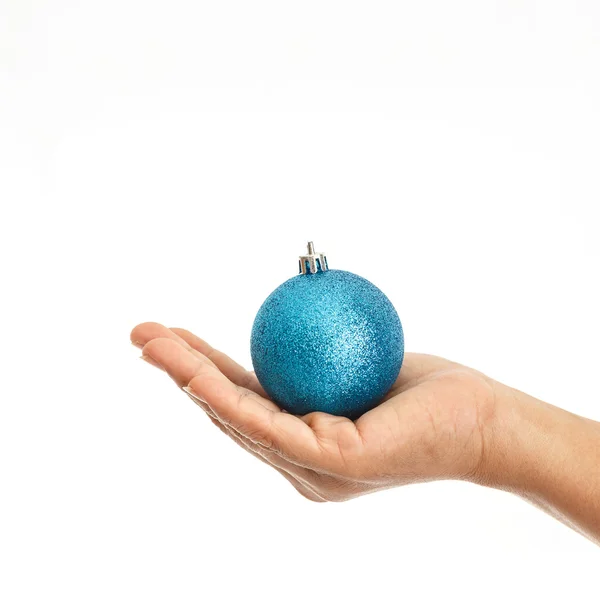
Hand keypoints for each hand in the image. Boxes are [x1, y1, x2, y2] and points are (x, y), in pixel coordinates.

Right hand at [131, 322, 498, 501]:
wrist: (483, 420)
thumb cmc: (422, 390)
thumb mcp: (351, 365)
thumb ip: (314, 358)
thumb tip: (287, 317)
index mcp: (301, 441)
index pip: (243, 400)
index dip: (203, 368)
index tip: (173, 336)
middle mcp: (297, 462)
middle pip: (228, 411)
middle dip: (180, 371)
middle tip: (141, 334)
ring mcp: (311, 470)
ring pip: (237, 418)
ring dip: (189, 379)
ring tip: (152, 342)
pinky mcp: (332, 465)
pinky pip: (269, 423)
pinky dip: (226, 396)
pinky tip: (194, 372)